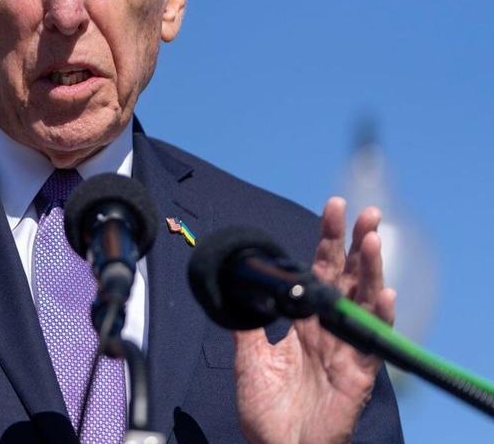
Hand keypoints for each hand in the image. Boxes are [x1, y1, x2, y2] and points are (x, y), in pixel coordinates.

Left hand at [234, 197, 396, 443]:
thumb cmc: (266, 409)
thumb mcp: (249, 358)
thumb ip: (247, 322)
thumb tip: (234, 286)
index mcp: (305, 321)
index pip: (319, 271)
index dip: (327, 240)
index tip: (333, 208)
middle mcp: (329, 329)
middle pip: (348, 278)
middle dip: (356, 243)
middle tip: (364, 212)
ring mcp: (346, 349)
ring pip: (365, 301)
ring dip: (370, 269)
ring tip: (372, 238)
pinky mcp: (358, 374)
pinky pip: (373, 343)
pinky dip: (380, 317)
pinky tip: (384, 293)